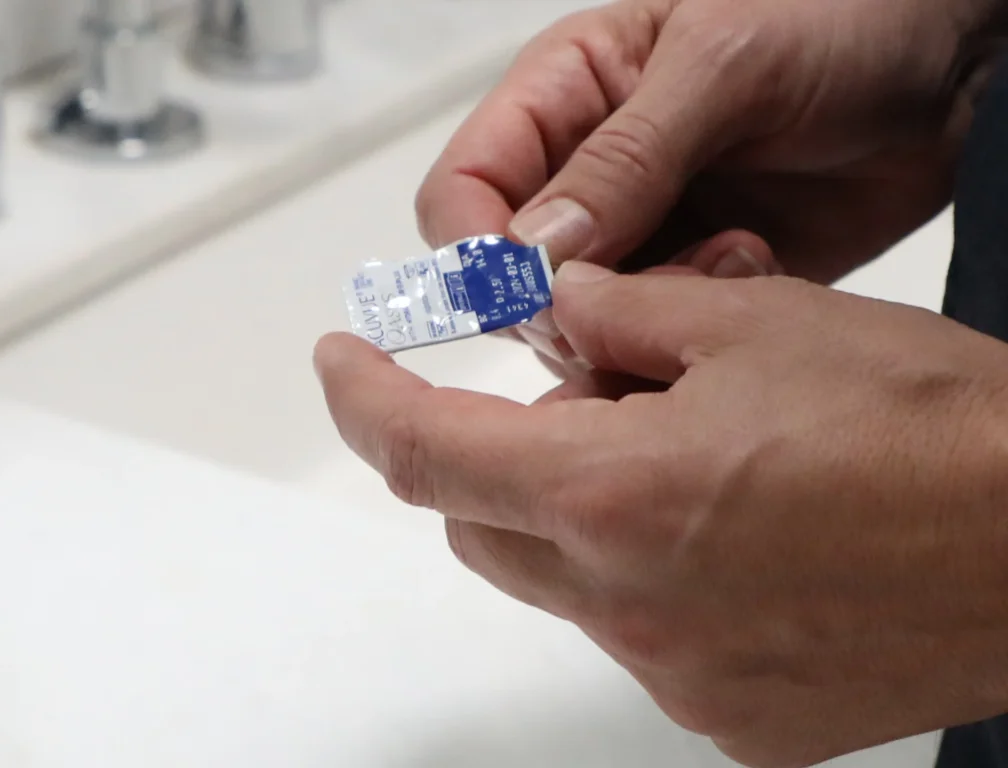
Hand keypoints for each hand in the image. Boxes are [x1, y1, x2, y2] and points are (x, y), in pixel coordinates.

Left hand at [316, 268, 1007, 766]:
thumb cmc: (929, 429)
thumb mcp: (751, 323)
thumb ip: (618, 315)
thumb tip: (554, 311)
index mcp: (615, 497)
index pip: (424, 450)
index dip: (366, 400)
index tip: (344, 367)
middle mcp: (631, 607)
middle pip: (483, 525)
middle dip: (502, 457)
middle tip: (597, 402)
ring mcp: (681, 679)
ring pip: (563, 583)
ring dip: (588, 517)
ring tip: (698, 465)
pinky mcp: (737, 721)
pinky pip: (643, 641)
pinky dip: (654, 581)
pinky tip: (740, 539)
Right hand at [416, 0, 999, 283]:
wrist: (948, 68)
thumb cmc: (840, 17)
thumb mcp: (722, 64)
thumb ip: (623, 159)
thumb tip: (533, 251)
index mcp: (562, 94)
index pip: (463, 191)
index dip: (475, 250)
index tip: (526, 289)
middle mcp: (585, 170)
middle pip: (509, 272)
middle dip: (560, 299)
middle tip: (635, 288)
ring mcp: (637, 229)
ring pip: (576, 315)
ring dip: (637, 313)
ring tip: (726, 258)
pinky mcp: (689, 275)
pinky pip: (649, 332)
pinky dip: (686, 325)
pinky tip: (750, 269)